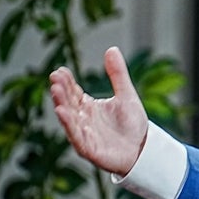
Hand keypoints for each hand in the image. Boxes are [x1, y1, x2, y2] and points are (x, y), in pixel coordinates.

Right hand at [49, 46, 148, 176]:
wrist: (143, 149)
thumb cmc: (132, 124)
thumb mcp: (126, 95)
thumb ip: (118, 74)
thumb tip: (111, 49)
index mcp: (88, 107)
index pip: (74, 92)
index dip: (67, 82)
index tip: (60, 70)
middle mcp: (82, 120)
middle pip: (69, 103)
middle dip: (61, 91)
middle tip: (55, 78)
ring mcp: (84, 135)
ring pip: (70, 119)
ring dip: (62, 106)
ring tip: (56, 92)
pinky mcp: (89, 149)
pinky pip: (77, 137)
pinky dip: (70, 126)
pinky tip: (63, 114)